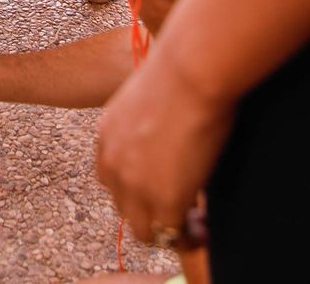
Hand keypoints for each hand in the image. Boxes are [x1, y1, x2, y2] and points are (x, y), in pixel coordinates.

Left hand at [96, 52, 234, 248]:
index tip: (162, 185)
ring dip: (166, 229)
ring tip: (193, 223)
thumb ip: (148, 124)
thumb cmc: (180, 72)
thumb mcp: (148, 99)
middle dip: (150, 210)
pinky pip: (171, 235)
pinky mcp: (164, 201)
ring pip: (144, 229)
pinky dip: (187, 236)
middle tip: (182, 207)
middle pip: (124, 206)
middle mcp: (113, 164)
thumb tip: (169, 132)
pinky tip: (203, 227)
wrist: (190, 73)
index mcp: (107, 136)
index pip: (112, 177)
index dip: (137, 186)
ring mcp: (135, 186)